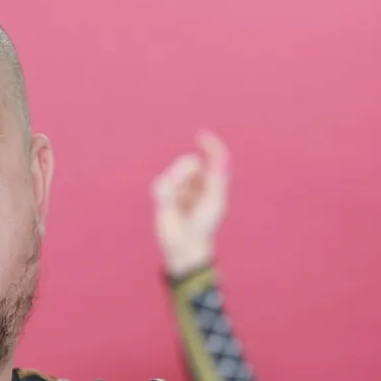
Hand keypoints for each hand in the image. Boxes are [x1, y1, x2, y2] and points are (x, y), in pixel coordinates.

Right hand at [152, 130, 228, 276]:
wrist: (185, 245)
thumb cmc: (204, 226)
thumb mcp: (215, 202)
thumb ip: (217, 179)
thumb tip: (219, 158)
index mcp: (213, 182)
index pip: (215, 157)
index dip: (210, 145)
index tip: (201, 136)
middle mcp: (196, 181)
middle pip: (190, 162)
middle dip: (186, 174)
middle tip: (190, 196)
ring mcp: (179, 187)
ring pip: (174, 173)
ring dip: (175, 186)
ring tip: (178, 205)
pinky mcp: (163, 194)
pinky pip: (161, 185)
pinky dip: (165, 195)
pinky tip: (169, 207)